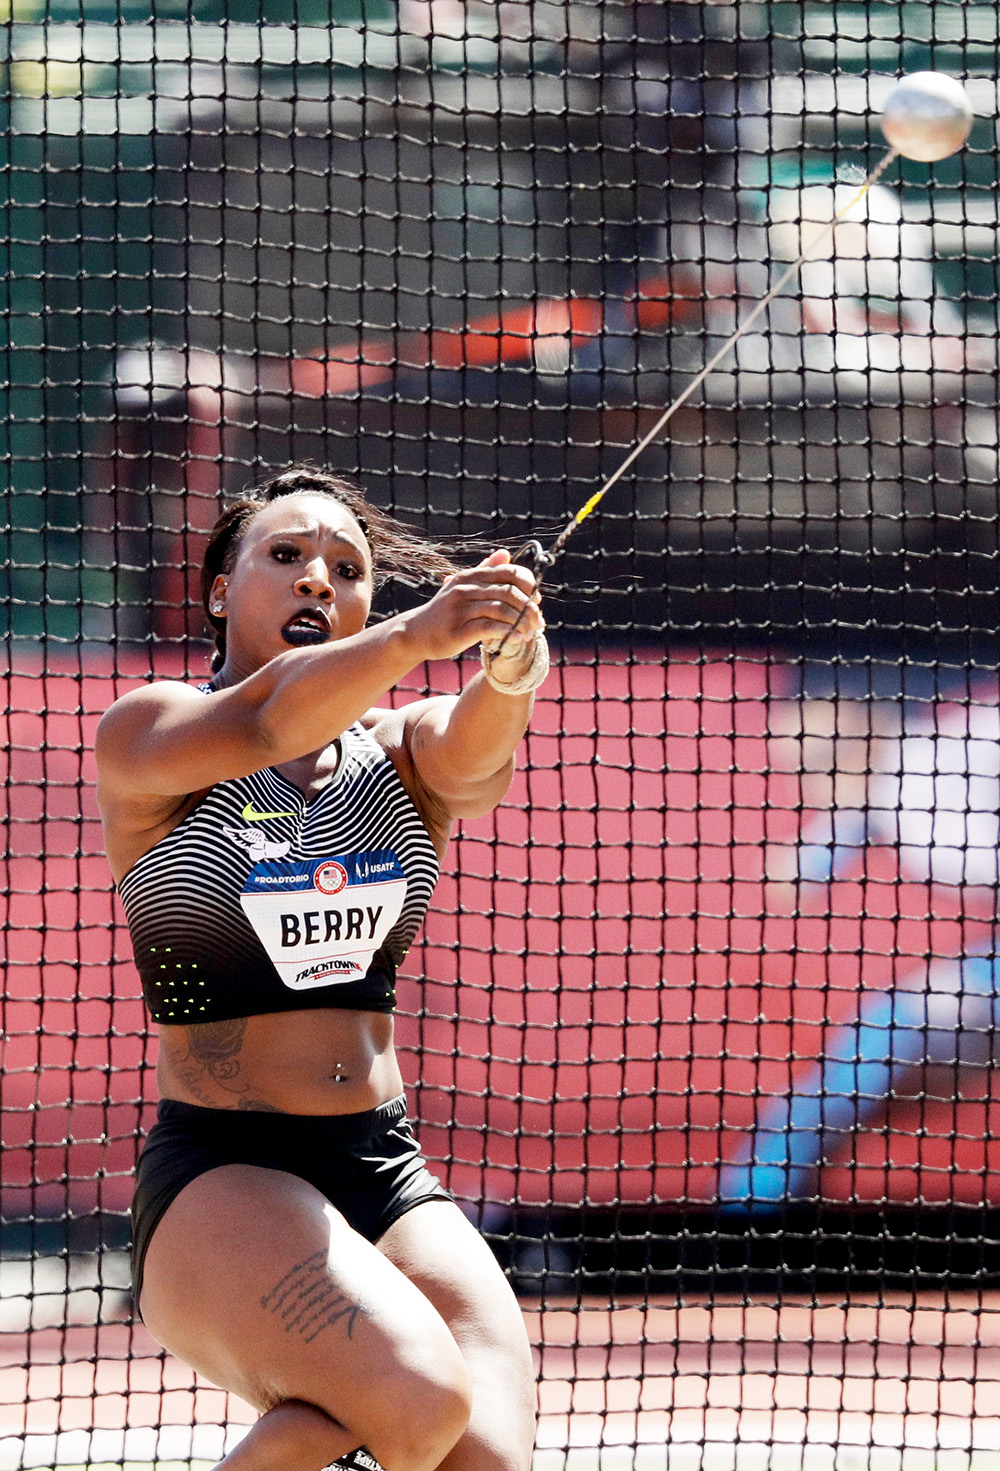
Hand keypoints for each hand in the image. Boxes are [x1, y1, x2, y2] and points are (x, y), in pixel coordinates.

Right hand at [406, 549, 543, 662]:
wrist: (416, 632)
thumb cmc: (445, 611)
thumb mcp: (462, 586)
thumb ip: (485, 571)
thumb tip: (505, 553)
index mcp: (471, 576)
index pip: (509, 571)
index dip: (529, 584)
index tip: (537, 599)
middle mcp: (466, 588)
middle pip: (509, 592)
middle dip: (530, 608)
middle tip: (539, 621)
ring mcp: (461, 608)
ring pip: (502, 610)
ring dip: (522, 622)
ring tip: (531, 633)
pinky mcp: (458, 629)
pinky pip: (490, 628)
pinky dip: (508, 632)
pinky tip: (518, 638)